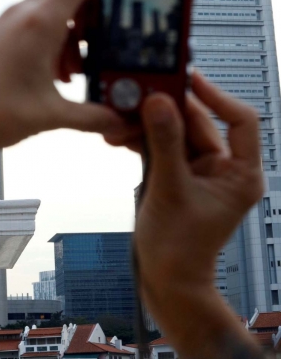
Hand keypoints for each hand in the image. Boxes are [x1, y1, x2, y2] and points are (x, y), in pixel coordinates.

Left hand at [0, 0, 139, 157]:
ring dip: (77, 27)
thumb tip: (125, 121)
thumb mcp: (52, 116)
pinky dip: (58, 37)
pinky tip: (61, 72)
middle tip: (121, 19)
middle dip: (99, 1)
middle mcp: (26, 13)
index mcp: (42, 22)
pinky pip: (39, 21)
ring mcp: (11, 20)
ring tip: (83, 66)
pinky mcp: (3, 32)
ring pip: (56, 6)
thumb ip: (94, 117)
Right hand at [134, 73, 262, 357]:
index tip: (188, 79)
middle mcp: (222, 167)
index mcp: (240, 172)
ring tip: (119, 122)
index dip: (217, 96)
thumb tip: (159, 102)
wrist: (166, 280)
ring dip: (146, 124)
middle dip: (164, 110)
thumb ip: (165, 142)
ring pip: (174, 131)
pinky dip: (141, 139)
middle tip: (137, 94)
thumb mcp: (171, 189)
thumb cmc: (180, 248)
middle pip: (197, 122)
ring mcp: (198, 170)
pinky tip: (119, 135)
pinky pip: (160, 144)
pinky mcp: (176, 173)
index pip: (240, 120)